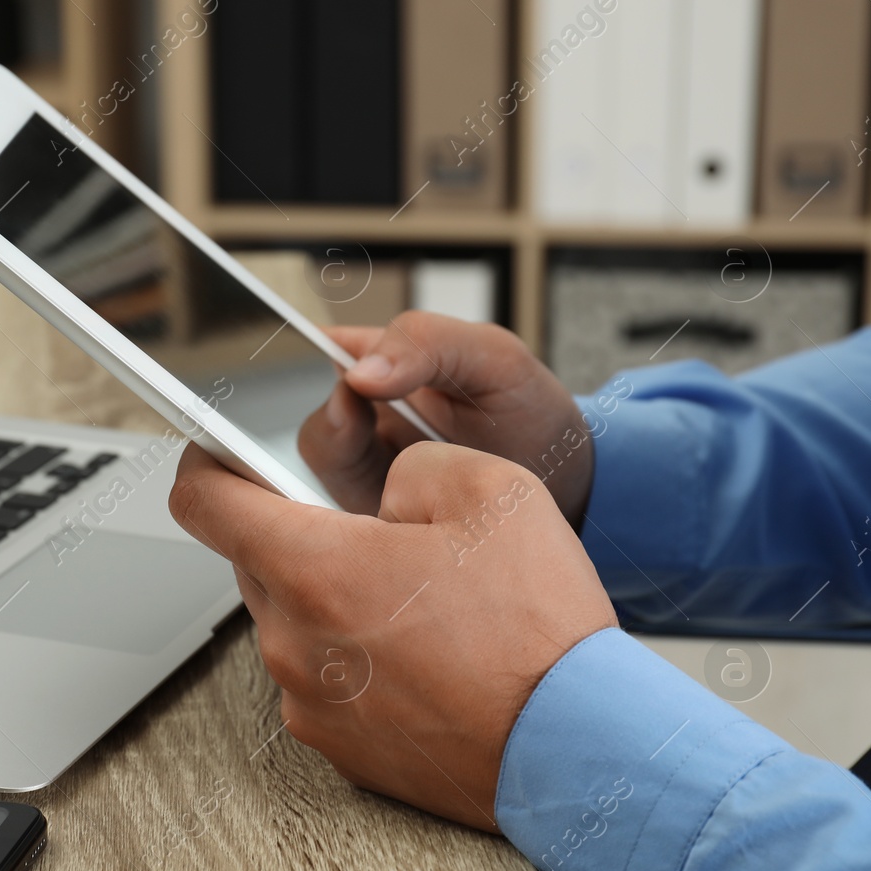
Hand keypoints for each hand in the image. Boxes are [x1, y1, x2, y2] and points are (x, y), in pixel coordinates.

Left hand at [169, 441, 616, 831]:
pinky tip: (423, 656)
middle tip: (378, 534)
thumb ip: (408, 464)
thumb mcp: (489, 489)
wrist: (575, 749)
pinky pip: (321, 678)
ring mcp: (308, 701)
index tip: (217, 454)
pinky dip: (354, 658)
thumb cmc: (536, 629)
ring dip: (332, 600)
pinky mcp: (335, 745)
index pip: (203, 502)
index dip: (207, 464)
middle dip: (302, 535)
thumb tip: (381, 487)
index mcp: (314, 568)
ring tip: (418, 603)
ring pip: (291, 620)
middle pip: (255, 560)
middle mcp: (293, 640)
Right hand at [297, 312, 594, 528]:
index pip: (312, 353)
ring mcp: (362, 476)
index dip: (299, 366)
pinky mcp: (369, 524)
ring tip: (403, 479)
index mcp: (378, 363)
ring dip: (352, 481)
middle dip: (337, 432)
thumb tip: (359, 372)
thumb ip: (428, 343)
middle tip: (371, 427)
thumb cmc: (532, 418)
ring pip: (316, 480)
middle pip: (308, 426)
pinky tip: (392, 517)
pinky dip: (354, 526)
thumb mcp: (495, 359)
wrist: (570, 499)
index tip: (338, 386)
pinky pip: (335, 527)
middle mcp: (360, 421)